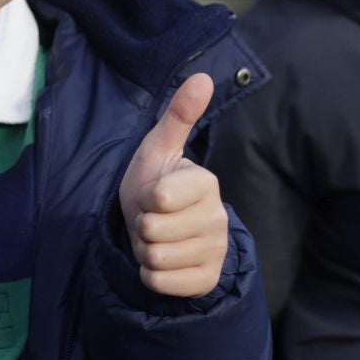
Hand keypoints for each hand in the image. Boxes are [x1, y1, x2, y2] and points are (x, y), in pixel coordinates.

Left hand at [118, 73, 228, 298]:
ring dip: (145, 251)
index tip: (155, 195)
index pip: (158, 198)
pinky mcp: (206, 280)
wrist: (162, 231)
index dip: (144, 198)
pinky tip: (164, 262)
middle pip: (152, 230)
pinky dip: (150, 275)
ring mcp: (215, 251)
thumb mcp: (159, 148)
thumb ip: (179, 115)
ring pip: (154, 258)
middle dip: (141, 227)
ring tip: (158, 239)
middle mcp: (217, 218)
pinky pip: (159, 283)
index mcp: (207, 183)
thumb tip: (203, 76)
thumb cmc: (156, 184)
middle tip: (153, 220)